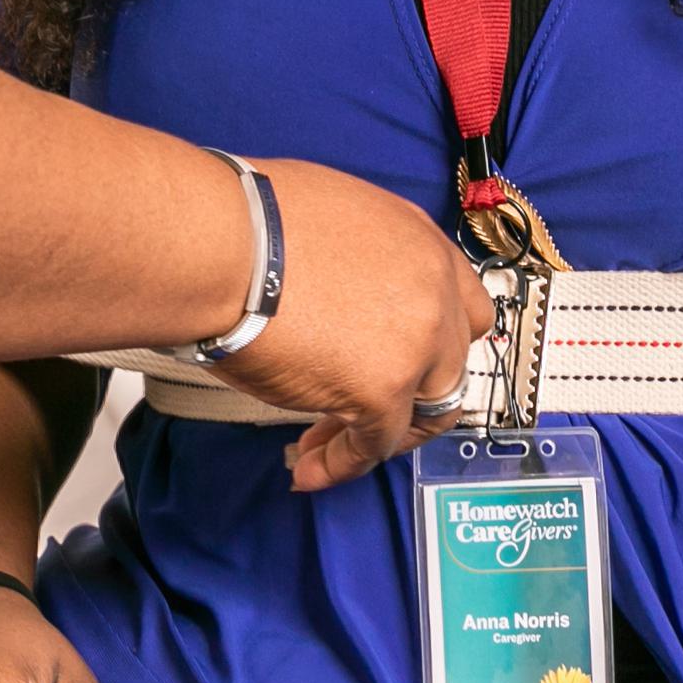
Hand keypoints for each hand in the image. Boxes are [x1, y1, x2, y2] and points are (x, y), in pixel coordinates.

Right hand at [213, 160, 493, 483]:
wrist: (222, 246)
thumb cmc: (249, 222)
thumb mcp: (335, 216)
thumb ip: (362, 259)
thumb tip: (342, 292)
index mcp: (421, 241)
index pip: (460, 305)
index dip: (429, 342)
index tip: (399, 362)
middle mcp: (432, 290)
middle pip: (452, 363)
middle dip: (412, 394)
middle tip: (364, 410)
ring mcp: (416, 342)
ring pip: (427, 411)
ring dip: (384, 436)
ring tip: (327, 447)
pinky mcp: (383, 389)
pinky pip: (374, 445)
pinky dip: (342, 463)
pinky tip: (310, 466)